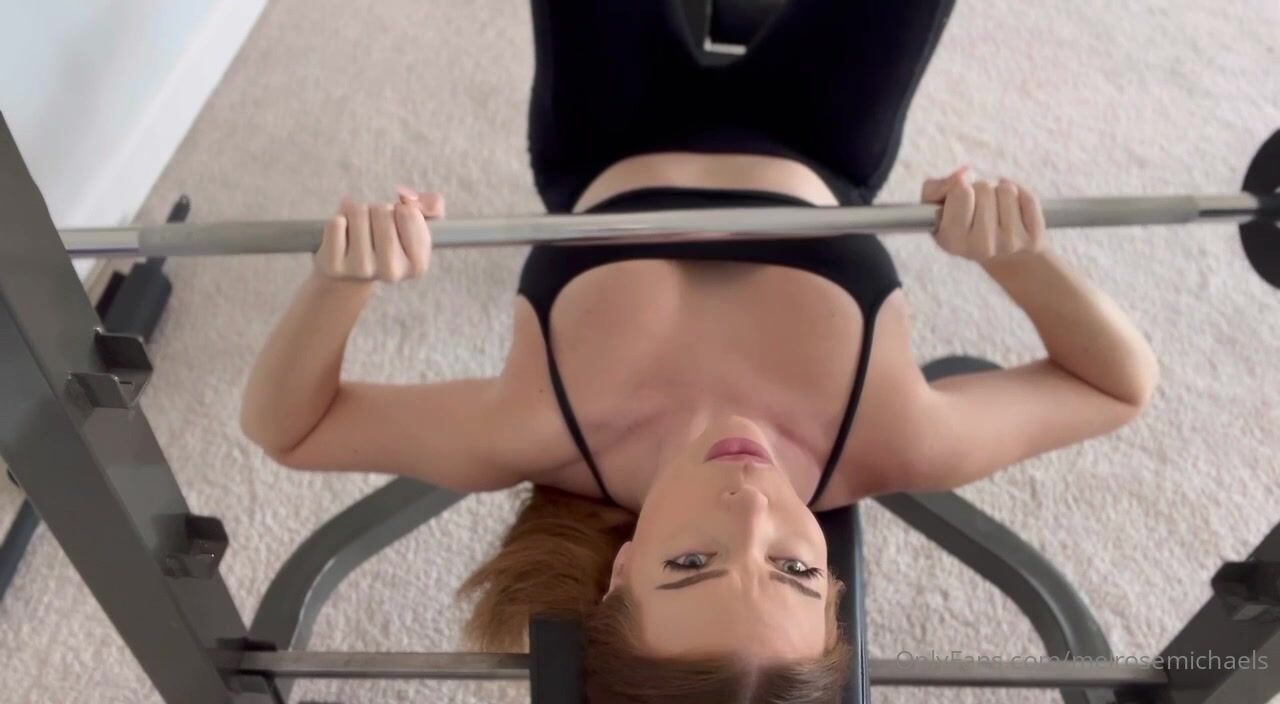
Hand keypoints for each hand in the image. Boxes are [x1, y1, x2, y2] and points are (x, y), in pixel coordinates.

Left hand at [314, 187, 444, 281]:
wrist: (352, 273)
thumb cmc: (389, 242)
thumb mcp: (417, 226)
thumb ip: (431, 205)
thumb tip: (406, 195)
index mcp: (417, 264)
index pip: (409, 213)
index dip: (401, 208)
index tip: (398, 220)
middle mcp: (392, 271)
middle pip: (382, 211)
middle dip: (378, 210)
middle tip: (376, 226)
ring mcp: (362, 270)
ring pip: (358, 213)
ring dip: (357, 212)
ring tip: (360, 229)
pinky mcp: (335, 266)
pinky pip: (336, 224)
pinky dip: (338, 220)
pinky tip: (343, 234)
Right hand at [920, 167, 1046, 264]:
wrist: (1005, 257)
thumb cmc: (966, 228)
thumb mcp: (938, 211)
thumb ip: (935, 188)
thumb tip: (963, 173)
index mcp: (953, 240)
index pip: (960, 191)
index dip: (960, 188)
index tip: (961, 200)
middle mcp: (981, 246)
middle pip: (983, 188)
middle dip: (981, 190)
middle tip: (980, 207)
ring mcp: (1009, 244)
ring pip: (1006, 190)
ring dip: (1001, 192)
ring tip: (997, 208)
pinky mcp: (1033, 240)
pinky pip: (1028, 198)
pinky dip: (1021, 196)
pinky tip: (1014, 209)